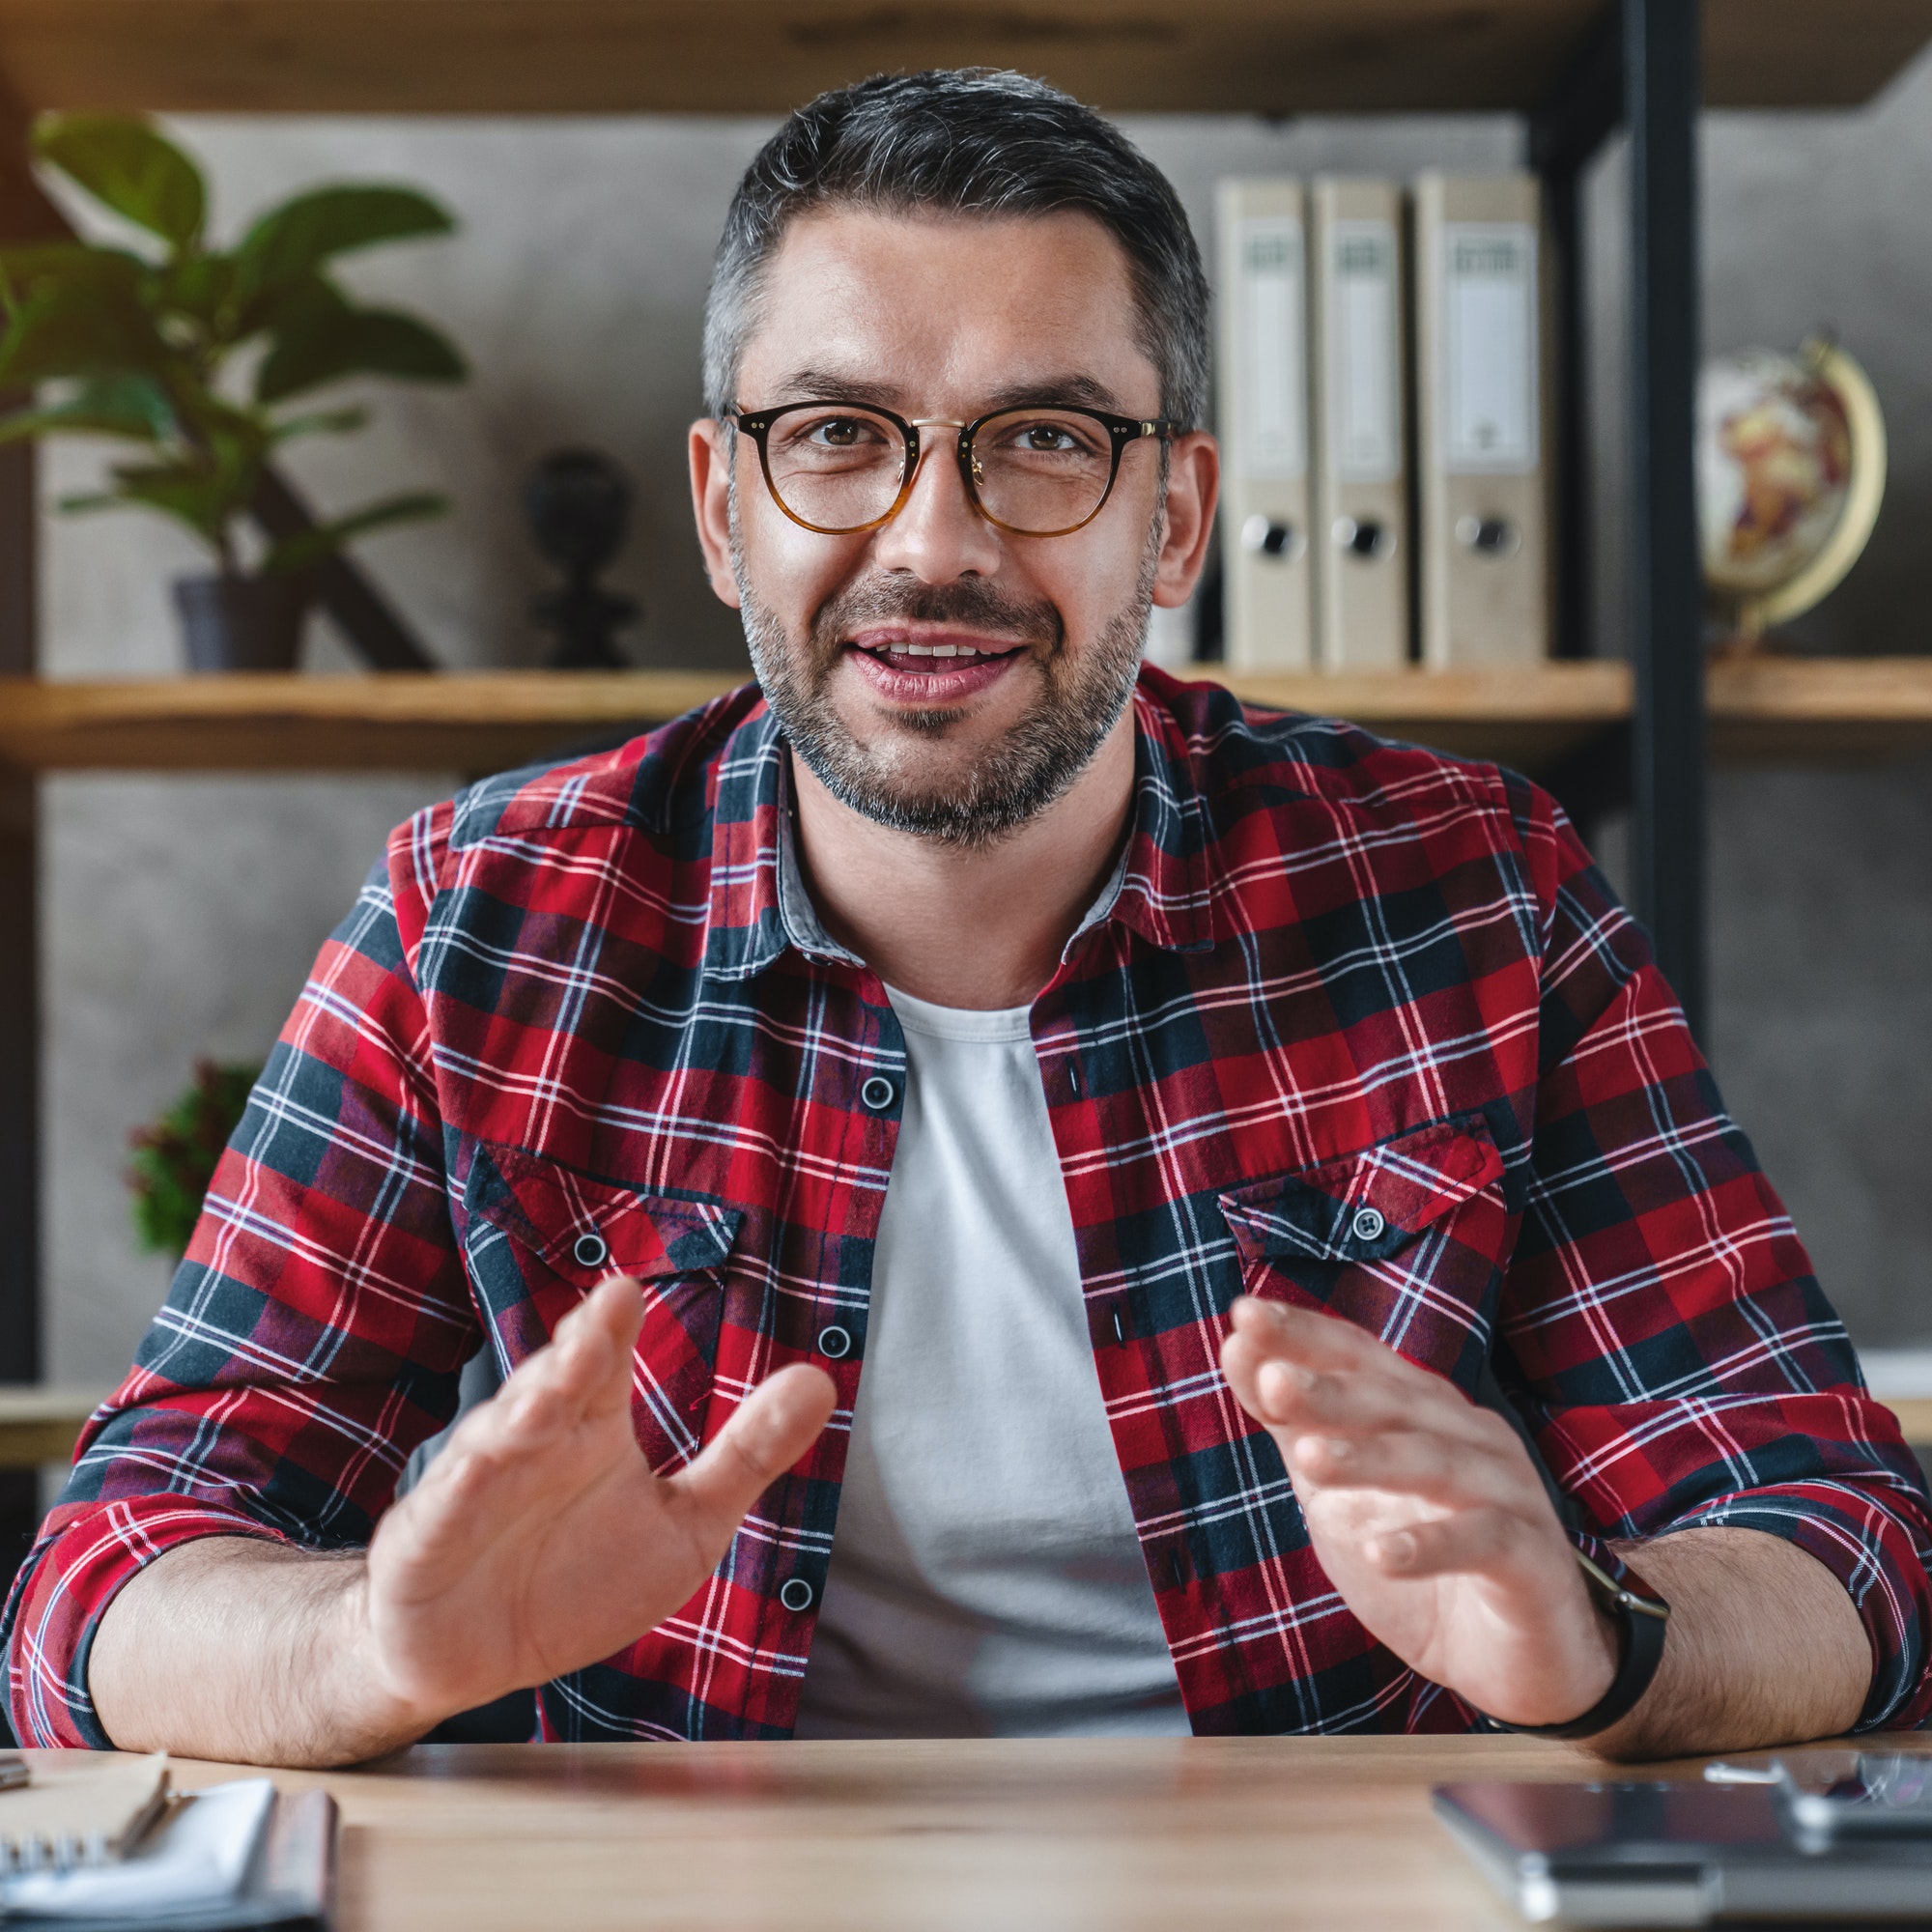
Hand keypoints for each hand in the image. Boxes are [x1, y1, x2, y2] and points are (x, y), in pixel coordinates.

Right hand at [358, 1275, 835, 1730]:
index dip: (609, 1326)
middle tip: (603, 1312)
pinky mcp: (430, 1540)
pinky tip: (475, 1471)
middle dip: (575, 1349)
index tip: (627, 1290)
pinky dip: (461, 1490)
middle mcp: (533, 1441)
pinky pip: (445, 1511)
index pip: (602, 1364)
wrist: (477, 1657)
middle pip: (551, 1383)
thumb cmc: (580, 1576)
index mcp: (591, 1426)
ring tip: (553, 1386)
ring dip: (523, 1408)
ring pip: (498, 1437)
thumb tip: (822, 1379)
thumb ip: (748, 1454)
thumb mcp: (685, 1523)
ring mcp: (476, 1486)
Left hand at [1219, 1296, 1616, 1726]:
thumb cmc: (1417, 1568)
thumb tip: (1235, 1348)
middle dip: (1331, 1388)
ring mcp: (1508, 1493)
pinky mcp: (1532, 1559)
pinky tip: (1383, 1554)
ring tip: (1308, 1460)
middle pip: (1396, 1400)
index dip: (1305, 1334)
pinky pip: (1484, 1541)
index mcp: (1420, 1412)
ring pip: (1435, 1461)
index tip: (1244, 1313)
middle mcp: (1468, 1436)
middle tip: (1272, 1380)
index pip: (1360, 1357)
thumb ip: (1293, 1424)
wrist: (1508, 1668)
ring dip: (1370, 1458)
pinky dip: (1432, 1546)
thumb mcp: (1336, 1495)